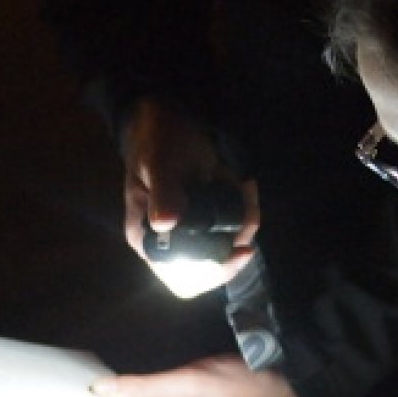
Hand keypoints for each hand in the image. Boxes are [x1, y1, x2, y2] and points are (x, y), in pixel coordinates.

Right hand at [120, 98, 259, 294]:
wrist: (168, 118)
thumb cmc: (156, 140)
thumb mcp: (160, 163)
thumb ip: (164, 192)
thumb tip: (165, 222)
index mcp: (148, 238)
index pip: (181, 278)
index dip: (212, 273)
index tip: (238, 250)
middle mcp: (171, 241)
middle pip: (212, 267)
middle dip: (237, 241)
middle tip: (249, 216)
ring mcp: (192, 229)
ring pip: (229, 245)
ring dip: (246, 219)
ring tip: (244, 185)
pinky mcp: (209, 215)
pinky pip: (235, 225)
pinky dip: (246, 207)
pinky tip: (244, 183)